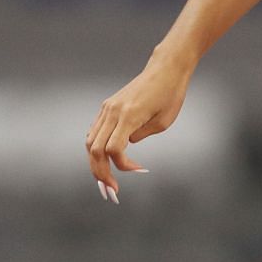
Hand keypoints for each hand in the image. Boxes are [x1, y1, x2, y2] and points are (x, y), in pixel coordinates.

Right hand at [85, 54, 190, 201]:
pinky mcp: (107, 106)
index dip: (122, 166)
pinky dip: (97, 149)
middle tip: (112, 191)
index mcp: (129, 115)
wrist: (165, 69)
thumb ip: (140, 136)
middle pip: (95, 149)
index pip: (113, 149)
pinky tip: (106, 160)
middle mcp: (113, 111)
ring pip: (90, 142)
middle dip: (101, 174)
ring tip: (106, 180)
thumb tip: (124, 147)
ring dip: (95, 164)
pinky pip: (94, 131)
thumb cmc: (170, 95)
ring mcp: (107, 108)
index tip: (140, 170)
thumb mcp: (163, 122)